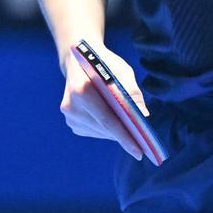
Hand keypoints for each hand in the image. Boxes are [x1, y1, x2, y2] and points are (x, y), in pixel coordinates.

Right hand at [60, 43, 147, 160]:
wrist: (78, 59)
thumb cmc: (104, 62)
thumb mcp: (121, 70)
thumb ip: (132, 91)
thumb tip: (143, 116)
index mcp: (82, 90)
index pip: (107, 120)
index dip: (124, 137)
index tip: (139, 152)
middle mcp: (72, 105)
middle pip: (104, 128)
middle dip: (125, 137)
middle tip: (143, 146)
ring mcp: (69, 115)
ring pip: (99, 132)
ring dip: (116, 134)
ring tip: (131, 134)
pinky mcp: (71, 121)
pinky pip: (94, 131)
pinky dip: (106, 130)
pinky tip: (114, 123)